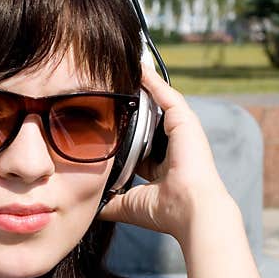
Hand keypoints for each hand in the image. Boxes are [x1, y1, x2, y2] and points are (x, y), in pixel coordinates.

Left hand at [96, 66, 234, 239]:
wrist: (190, 211)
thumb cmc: (164, 212)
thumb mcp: (127, 204)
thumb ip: (108, 202)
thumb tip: (88, 207)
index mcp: (160, 166)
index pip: (138, 143)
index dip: (121, 133)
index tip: (100, 122)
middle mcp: (171, 146)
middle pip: (147, 119)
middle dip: (130, 104)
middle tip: (108, 85)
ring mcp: (180, 132)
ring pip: (157, 102)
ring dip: (141, 85)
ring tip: (122, 66)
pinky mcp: (185, 121)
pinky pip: (166, 94)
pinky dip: (153, 80)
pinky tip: (139, 66)